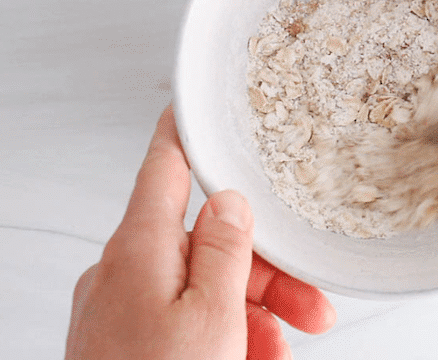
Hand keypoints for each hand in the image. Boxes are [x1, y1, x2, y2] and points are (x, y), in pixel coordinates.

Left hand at [66, 106, 335, 359]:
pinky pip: (188, 320)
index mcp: (139, 249)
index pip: (164, 166)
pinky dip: (227, 335)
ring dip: (255, 313)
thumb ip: (223, 248)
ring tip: (286, 349)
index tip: (197, 103)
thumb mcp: (210, 315)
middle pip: (207, 243)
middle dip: (266, 271)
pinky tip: (256, 359)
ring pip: (205, 287)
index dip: (185, 130)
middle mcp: (126, 272)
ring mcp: (126, 309)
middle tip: (311, 305)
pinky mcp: (131, 340)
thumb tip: (228, 201)